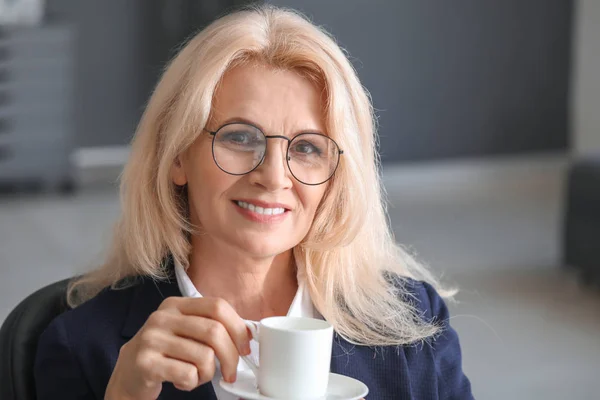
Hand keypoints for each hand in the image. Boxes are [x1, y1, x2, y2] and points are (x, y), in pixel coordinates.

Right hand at [105, 297, 250, 398]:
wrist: (129, 374)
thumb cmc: (166, 353)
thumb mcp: (186, 331)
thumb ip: (212, 327)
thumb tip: (248, 333)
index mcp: (176, 305)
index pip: (217, 306)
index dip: (238, 327)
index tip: (245, 347)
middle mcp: (162, 317)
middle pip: (214, 332)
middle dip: (230, 356)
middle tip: (231, 372)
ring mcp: (152, 339)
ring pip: (203, 356)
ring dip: (208, 373)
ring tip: (197, 375)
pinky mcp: (146, 363)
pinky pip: (187, 374)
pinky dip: (192, 383)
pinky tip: (182, 381)